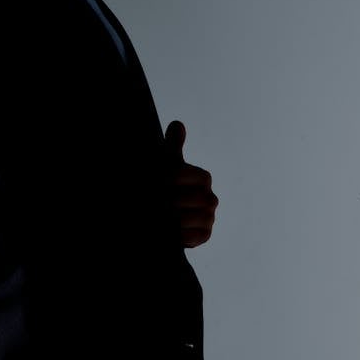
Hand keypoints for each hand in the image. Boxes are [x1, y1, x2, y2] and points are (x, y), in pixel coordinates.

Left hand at [164, 120, 217, 247]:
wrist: (163, 215)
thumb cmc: (165, 185)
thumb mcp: (166, 165)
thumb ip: (172, 145)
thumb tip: (178, 124)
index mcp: (202, 178)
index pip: (183, 175)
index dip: (166, 177)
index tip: (153, 180)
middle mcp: (210, 197)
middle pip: (186, 198)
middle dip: (165, 200)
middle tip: (149, 201)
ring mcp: (209, 217)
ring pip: (189, 217)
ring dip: (169, 218)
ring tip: (154, 215)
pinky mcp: (205, 235)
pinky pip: (193, 236)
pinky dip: (178, 235)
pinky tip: (165, 231)